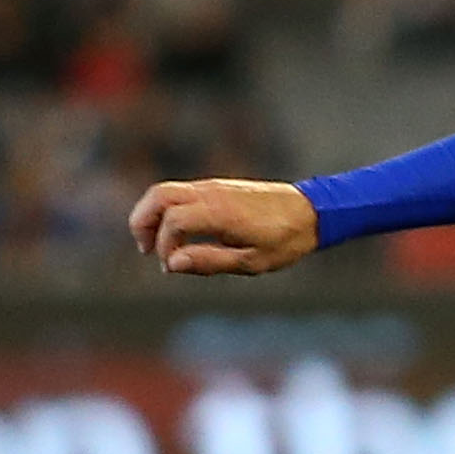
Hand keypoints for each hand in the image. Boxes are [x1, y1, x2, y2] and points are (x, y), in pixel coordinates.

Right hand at [129, 179, 320, 276]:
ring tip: (157, 243)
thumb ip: (211, 261)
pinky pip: (180, 193)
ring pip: (165, 191)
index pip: (173, 222)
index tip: (171, 267)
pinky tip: (178, 233)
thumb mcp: (253, 261)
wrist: (312, 211)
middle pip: (157, 196)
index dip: (164, 246)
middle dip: (142, 222)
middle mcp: (211, 193)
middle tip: (146, 250)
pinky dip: (167, 210)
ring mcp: (213, 186)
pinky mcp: (216, 187)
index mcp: (220, 212)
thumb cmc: (286, 240)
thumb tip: (173, 264)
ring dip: (152, 214)